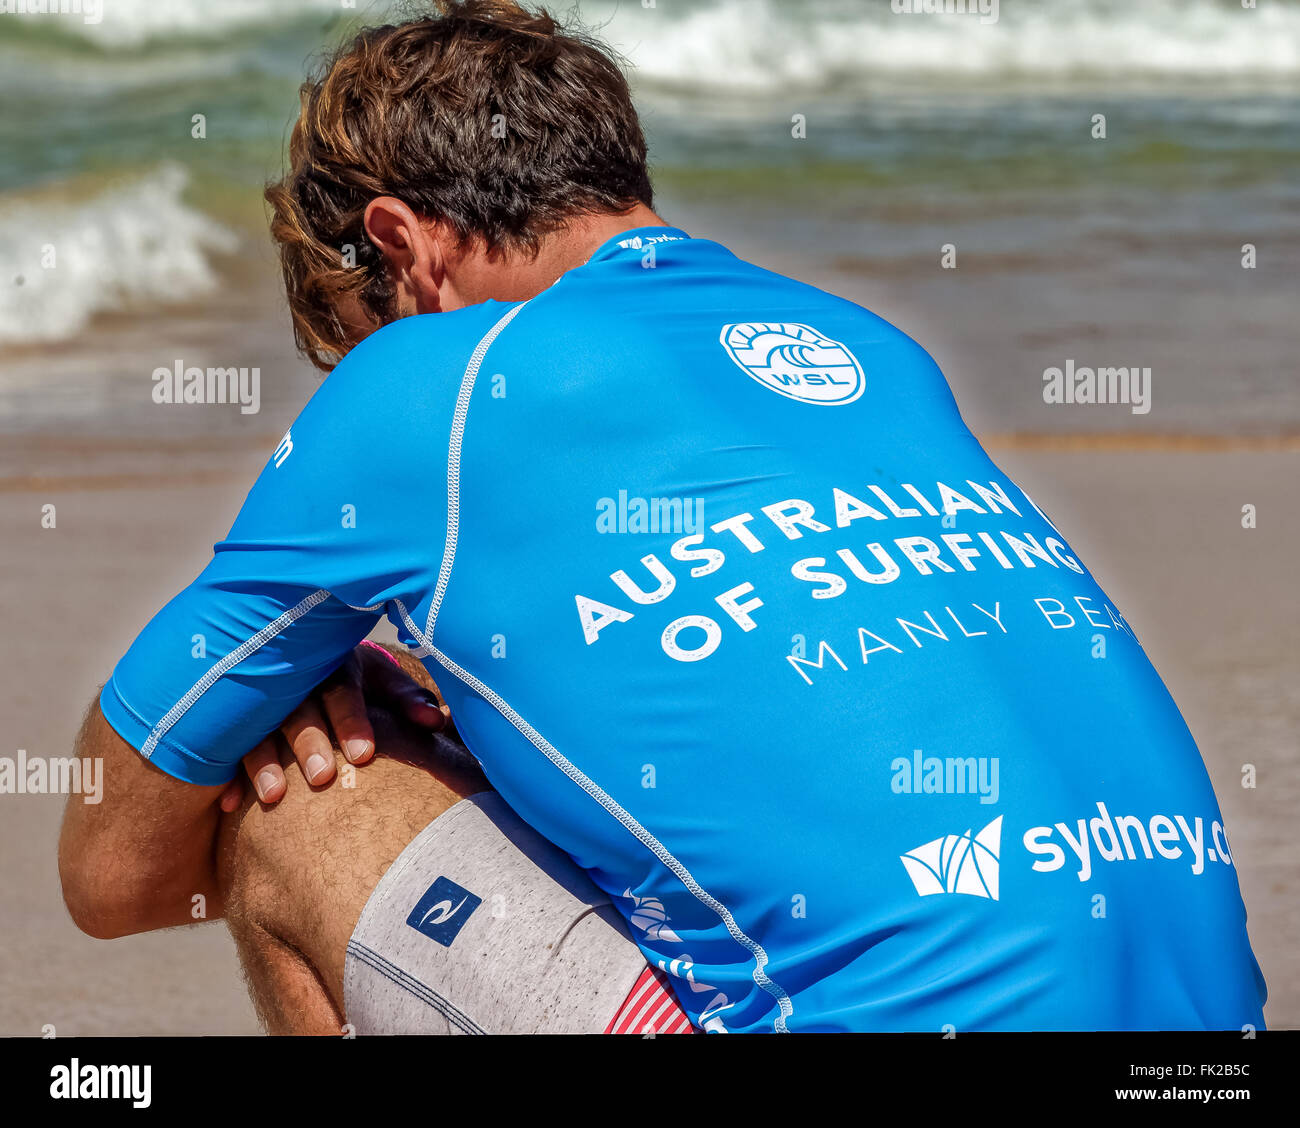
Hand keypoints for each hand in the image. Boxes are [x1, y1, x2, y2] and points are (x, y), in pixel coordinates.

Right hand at [218, 642, 445, 809]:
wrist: (305, 659)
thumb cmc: (355, 680)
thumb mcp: (381, 682)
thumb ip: (408, 700)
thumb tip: (436, 721)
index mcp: (332, 663)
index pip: (343, 687)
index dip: (352, 719)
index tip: (365, 754)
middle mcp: (293, 680)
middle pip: (298, 708)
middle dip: (309, 742)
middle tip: (323, 777)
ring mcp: (259, 701)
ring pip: (258, 729)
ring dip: (264, 762)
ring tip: (274, 797)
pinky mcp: (235, 724)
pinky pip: (226, 748)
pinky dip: (228, 777)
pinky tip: (228, 805)